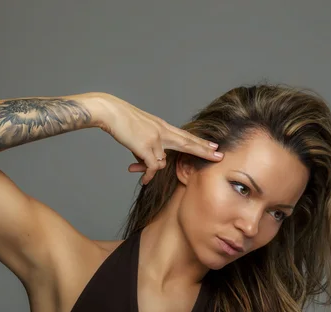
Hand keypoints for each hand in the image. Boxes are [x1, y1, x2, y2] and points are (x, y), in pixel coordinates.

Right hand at [95, 93, 222, 184]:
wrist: (111, 112)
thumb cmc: (122, 121)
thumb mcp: (141, 130)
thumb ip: (150, 144)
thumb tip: (152, 161)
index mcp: (162, 126)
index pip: (186, 135)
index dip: (200, 142)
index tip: (214, 145)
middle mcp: (162, 132)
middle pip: (188, 142)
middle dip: (204, 150)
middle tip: (219, 155)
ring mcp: (155, 139)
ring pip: (162, 161)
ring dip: (151, 169)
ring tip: (139, 171)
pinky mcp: (146, 146)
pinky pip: (152, 166)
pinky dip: (149, 174)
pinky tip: (145, 180)